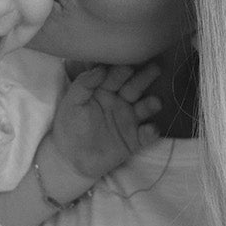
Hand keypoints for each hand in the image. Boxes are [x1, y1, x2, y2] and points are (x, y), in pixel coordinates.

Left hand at [48, 63, 161, 181]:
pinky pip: (146, 135)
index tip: (127, 67)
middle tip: (155, 68)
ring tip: (155, 102)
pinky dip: (151, 132)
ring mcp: (129, 120)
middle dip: (144, 78)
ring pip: (144, 108)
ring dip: (151, 104)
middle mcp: (120, 101)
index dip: (121, 71)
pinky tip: (151, 130)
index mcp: (105, 89)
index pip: (116, 76)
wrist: (71, 158)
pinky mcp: (134, 140)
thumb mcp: (71, 102)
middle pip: (135, 87)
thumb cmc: (69, 125)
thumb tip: (101, 68)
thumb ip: (84, 84)